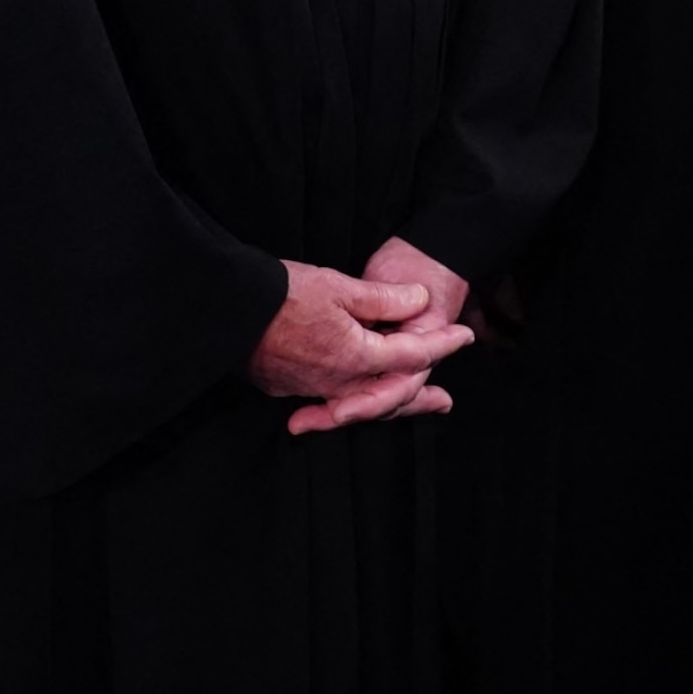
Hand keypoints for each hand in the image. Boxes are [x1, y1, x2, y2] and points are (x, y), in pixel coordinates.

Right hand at [248, 259, 472, 435]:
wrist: (228, 311)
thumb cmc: (283, 294)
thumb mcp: (341, 286)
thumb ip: (385, 298)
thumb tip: (419, 300)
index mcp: (356, 355)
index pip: (412, 353)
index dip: (442, 344)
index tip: (465, 337)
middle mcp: (338, 381)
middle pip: (391, 394)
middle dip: (421, 397)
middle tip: (447, 401)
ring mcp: (312, 388)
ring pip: (362, 402)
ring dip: (391, 405)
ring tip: (411, 407)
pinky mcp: (289, 387)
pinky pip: (332, 400)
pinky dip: (354, 403)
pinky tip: (355, 400)